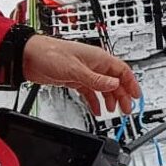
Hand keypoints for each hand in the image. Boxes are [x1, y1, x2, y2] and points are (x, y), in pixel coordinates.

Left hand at [22, 35, 140, 115]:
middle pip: (114, 81)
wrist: (29, 56)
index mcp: (98, 58)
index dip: (131, 84)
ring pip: (103, 87)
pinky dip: (94, 101)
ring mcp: (84, 72)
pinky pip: (89, 91)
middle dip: (122, 95)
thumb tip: (114, 85)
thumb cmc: (50, 54)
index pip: (121, 71)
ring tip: (113, 111)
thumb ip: (96, 79)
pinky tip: (97, 109)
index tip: (137, 96)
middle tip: (127, 109)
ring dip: (110, 99)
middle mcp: (93, 65)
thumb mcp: (75, 70)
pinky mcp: (74, 79)